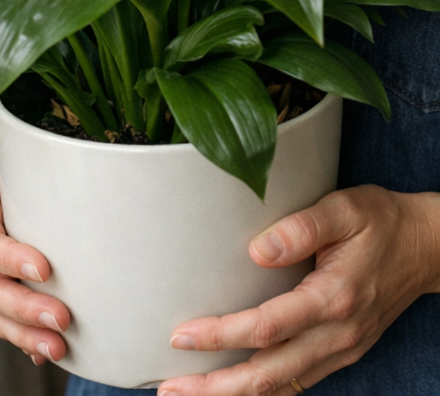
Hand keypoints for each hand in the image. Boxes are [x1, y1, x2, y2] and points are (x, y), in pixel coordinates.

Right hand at [0, 107, 69, 364]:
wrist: (48, 159)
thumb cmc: (25, 140)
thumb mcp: (4, 121)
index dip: (8, 258)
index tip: (44, 267)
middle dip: (23, 309)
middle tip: (62, 318)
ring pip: (1, 312)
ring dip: (27, 334)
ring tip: (60, 346)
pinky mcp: (17, 286)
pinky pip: (14, 322)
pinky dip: (27, 341)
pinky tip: (50, 353)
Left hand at [159, 185, 439, 395]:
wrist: (426, 246)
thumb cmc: (381, 221)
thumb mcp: (347, 208)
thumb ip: (303, 227)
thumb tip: (257, 251)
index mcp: (334, 298)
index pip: (267, 327)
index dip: (221, 336)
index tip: (182, 336)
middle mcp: (337, 334)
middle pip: (269, 375)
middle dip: (217, 387)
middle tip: (171, 388)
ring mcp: (341, 348)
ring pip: (282, 386)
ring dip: (235, 395)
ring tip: (189, 393)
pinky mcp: (340, 350)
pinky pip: (296, 381)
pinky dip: (263, 390)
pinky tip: (235, 388)